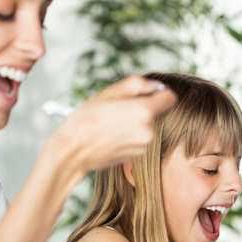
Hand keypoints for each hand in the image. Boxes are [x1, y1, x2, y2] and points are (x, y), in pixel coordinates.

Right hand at [50, 75, 175, 173]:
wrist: (72, 152)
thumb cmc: (86, 120)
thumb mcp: (109, 93)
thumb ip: (137, 85)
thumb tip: (155, 86)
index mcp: (143, 111)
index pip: (169, 98)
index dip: (159, 93)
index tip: (147, 94)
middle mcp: (147, 131)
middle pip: (154, 113)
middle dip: (140, 110)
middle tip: (116, 110)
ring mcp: (142, 146)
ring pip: (144, 128)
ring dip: (133, 124)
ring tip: (109, 125)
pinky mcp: (135, 157)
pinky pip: (137, 141)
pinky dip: (127, 137)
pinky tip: (109, 137)